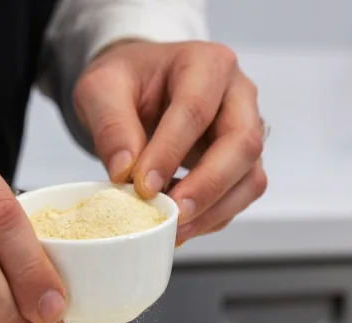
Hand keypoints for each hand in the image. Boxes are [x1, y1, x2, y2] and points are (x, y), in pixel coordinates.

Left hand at [73, 40, 267, 245]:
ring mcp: (246, 132)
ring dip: (213, 210)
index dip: (171, 152)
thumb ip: (110, 124)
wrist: (139, 90)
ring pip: (249, 178)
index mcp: (207, 64)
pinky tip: (177, 226)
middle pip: (242, 144)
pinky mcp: (241, 166)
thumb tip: (124, 171)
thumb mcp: (102, 89)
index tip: (143, 186)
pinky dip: (210, 218)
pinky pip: (238, 198)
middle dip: (207, 186)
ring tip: (172, 229)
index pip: (197, 109)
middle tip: (170, 214)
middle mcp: (239, 96)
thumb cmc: (127, 83)